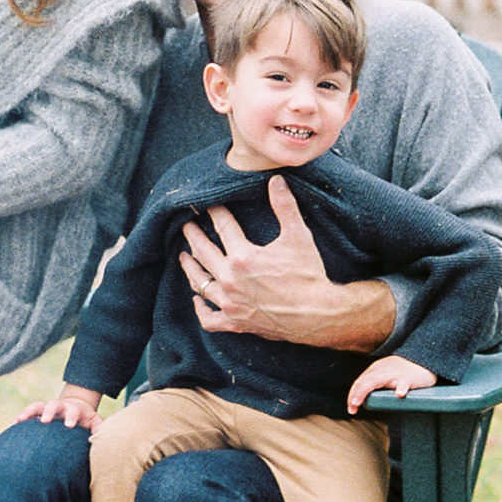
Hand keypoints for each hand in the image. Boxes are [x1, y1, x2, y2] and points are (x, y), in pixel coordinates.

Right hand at [20, 386, 102, 429]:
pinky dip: (21, 417)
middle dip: (49, 412)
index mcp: (74, 409)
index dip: (71, 416)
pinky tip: (14, 424)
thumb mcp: (95, 422)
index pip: (73, 410)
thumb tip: (98, 439)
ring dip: (29, 411)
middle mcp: (59, 407)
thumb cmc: (86, 420)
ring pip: (37, 406)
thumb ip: (98, 428)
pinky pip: (28, 412)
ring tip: (20, 420)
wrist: (76, 408)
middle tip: (45, 421)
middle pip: (53, 404)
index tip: (69, 426)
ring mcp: (47, 409)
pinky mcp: (39, 413)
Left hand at [180, 178, 395, 350]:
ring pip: (200, 284)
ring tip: (185, 258)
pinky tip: (197, 300)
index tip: (210, 206)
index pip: (223, 228)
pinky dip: (200, 309)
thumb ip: (285, 206)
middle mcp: (230, 280)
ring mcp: (230, 303)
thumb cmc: (308, 275)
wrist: (317, 314)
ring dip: (190, 269)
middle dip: (193, 236)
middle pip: (203, 253)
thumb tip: (276, 179)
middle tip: (186, 226)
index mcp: (242, 257)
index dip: (216, 213)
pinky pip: (209, 319)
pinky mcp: (235, 322)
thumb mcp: (298, 236)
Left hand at [347, 355, 436, 411]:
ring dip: (366, 390)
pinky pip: (404, 383)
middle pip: (364, 381)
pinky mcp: (409, 378)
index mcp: (375, 371)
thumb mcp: (384, 376)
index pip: (359, 383)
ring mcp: (395, 374)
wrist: (423, 361)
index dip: (352, 395)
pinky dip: (401, 388)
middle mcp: (382, 371)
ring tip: (358, 401)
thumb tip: (362, 402)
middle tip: (352, 407)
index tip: (351, 409)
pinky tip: (400, 395)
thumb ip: (374, 385)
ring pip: (378, 380)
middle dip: (355, 394)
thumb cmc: (402, 372)